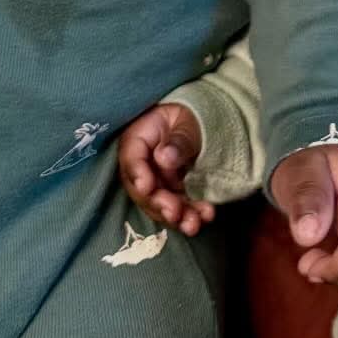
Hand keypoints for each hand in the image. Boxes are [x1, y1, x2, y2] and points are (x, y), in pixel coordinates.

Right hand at [117, 103, 214, 236]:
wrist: (204, 121)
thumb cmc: (191, 114)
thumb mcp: (187, 120)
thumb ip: (178, 139)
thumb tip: (164, 158)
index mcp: (138, 139)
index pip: (132, 159)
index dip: (138, 175)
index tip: (147, 187)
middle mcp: (144, 165)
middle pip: (143, 189)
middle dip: (159, 204)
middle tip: (175, 213)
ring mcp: (158, 180)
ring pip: (160, 203)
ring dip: (177, 216)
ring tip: (194, 224)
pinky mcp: (173, 191)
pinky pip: (178, 206)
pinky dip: (190, 214)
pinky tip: (206, 216)